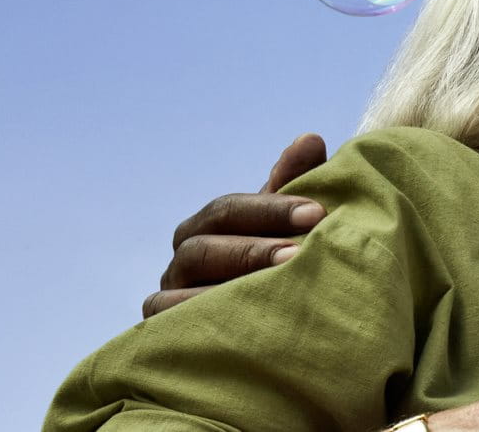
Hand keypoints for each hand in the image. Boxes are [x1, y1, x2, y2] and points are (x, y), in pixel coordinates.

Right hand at [140, 133, 329, 317]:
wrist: (268, 335)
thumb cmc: (282, 269)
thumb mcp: (289, 227)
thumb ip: (294, 185)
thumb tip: (309, 140)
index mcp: (208, 228)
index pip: (228, 210)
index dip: (271, 208)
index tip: (317, 211)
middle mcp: (182, 261)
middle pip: (202, 248)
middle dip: (251, 250)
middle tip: (299, 253)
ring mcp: (167, 300)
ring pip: (180, 293)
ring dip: (225, 293)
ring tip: (274, 292)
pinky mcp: (162, 338)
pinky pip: (170, 331)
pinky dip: (199, 329)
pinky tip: (242, 330)